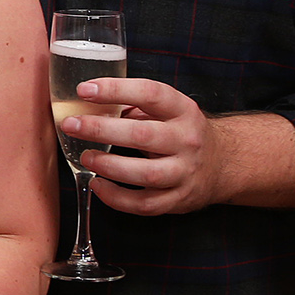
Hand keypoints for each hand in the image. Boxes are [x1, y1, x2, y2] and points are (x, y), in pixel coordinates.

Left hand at [62, 77, 224, 215]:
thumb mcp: (168, 110)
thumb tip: (88, 103)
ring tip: (86, 157)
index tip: (84, 90)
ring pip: (146, 173)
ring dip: (110, 167)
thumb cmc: (180, 132)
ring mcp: (185, 172)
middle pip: (143, 135)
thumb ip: (134, 105)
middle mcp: (187, 140)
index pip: (151, 94)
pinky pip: (145, 204)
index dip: (116, 90)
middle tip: (72, 125)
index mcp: (183, 111)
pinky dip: (117, 198)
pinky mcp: (179, 199)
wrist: (223, 164)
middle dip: (102, 130)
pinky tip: (98, 185)